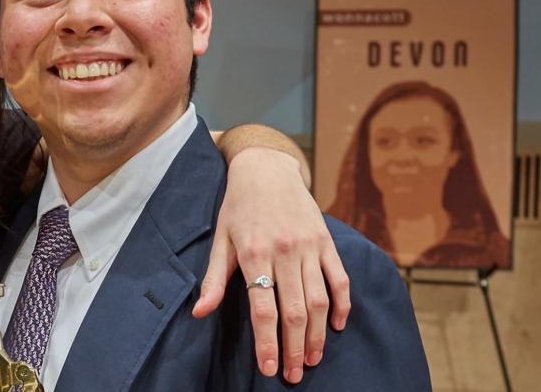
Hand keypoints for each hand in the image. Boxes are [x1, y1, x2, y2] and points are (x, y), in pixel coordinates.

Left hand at [192, 147, 350, 382]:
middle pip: (294, 310)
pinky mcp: (326, 241)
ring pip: (319, 300)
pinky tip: (336, 326)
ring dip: (318, 335)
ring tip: (313, 359)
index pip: (263, 308)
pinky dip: (341, 305)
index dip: (267, 342)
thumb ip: (213, 279)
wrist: (267, 169)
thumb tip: (199, 313)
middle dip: (295, 348)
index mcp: (254, 253)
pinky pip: (339, 279)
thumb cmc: (238, 207)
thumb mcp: (220, 239)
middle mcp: (284, 251)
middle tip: (295, 375)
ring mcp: (308, 246)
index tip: (269, 369)